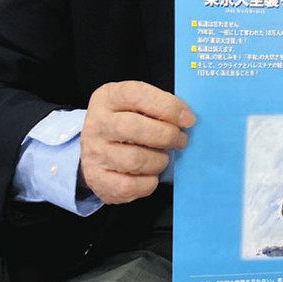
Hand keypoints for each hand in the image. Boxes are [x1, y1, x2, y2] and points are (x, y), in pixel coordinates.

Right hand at [79, 81, 194, 204]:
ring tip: (162, 158)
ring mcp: (94, 152)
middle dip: (167, 136)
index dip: (167, 107)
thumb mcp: (137, 106)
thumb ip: (159, 107)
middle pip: (134, 128)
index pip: (137, 95)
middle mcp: (96, 123)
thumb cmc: (128, 124)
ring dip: (159, 161)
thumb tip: (186, 119)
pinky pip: (129, 185)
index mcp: (108, 98)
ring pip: (134, 160)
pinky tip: (150, 175)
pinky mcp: (97, 179)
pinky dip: (148, 183)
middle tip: (180, 141)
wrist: (98, 150)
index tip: (188, 119)